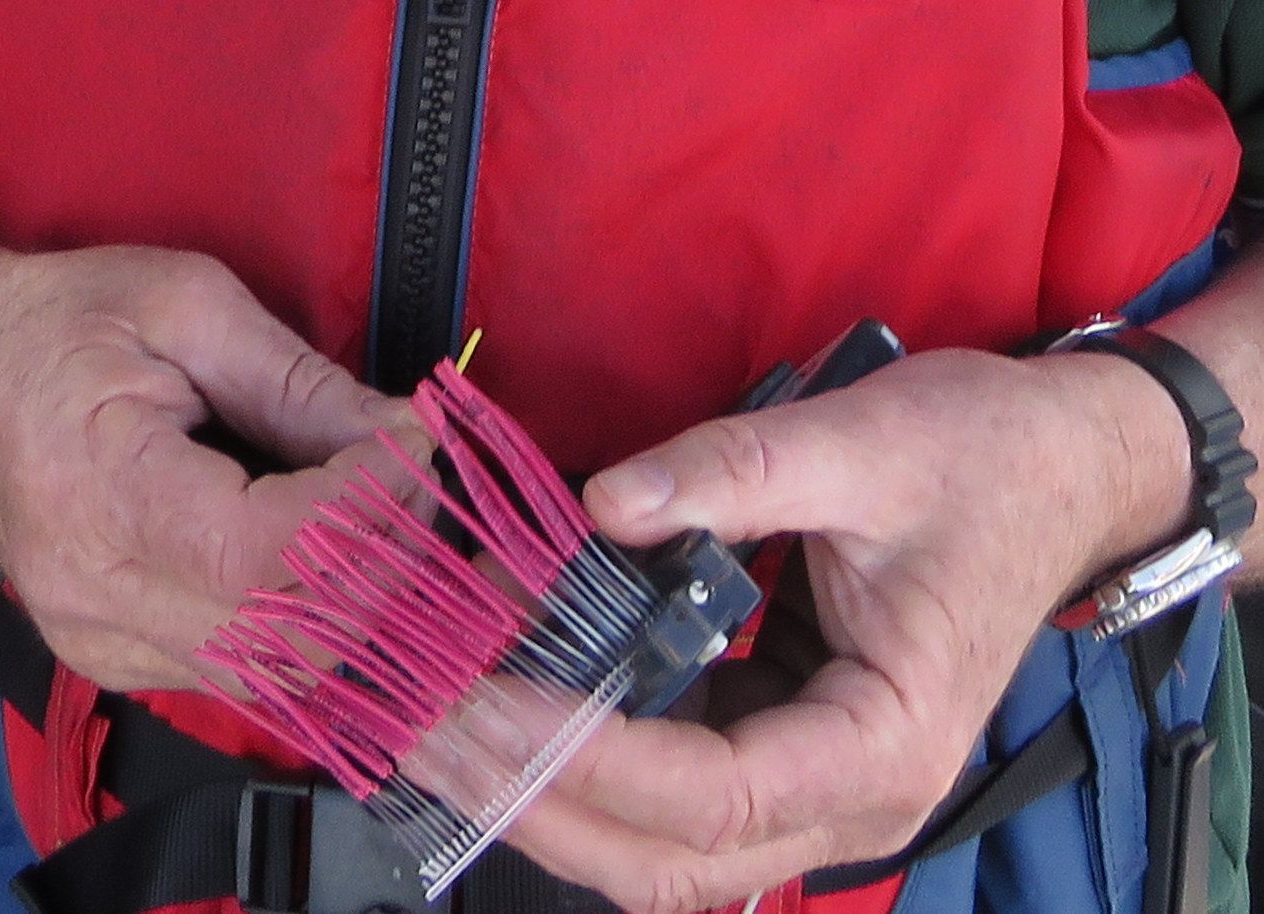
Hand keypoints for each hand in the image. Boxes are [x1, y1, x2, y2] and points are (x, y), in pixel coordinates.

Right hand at [0, 246, 429, 690]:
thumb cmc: (59, 326)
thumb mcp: (187, 307)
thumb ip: (302, 384)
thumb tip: (409, 436)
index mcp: (97, 493)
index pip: (268, 552)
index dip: (368, 507)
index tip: (414, 442)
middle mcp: (93, 595)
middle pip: (291, 633)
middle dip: (386, 558)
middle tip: (415, 476)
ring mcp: (102, 644)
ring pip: (284, 672)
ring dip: (360, 599)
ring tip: (380, 513)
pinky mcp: (119, 661)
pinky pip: (251, 673)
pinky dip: (312, 621)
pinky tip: (326, 554)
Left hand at [492, 347, 1187, 912]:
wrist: (1057, 470)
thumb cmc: (984, 462)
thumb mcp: (863, 448)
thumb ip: (729, 475)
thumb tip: (601, 506)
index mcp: (885, 742)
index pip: (713, 793)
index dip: (589, 756)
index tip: (485, 699)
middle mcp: (852, 798)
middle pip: (671, 860)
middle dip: (542, 805)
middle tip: (431, 730)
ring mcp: (815, 788)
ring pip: (662, 852)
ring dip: (552, 803)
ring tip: (448, 733)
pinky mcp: (784, 752)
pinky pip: (673, 801)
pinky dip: (590, 773)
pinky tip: (520, 717)